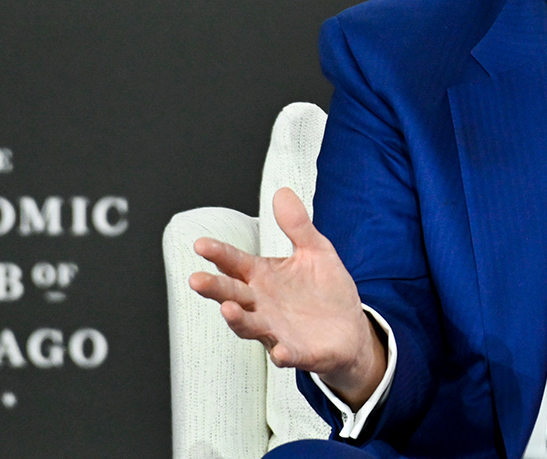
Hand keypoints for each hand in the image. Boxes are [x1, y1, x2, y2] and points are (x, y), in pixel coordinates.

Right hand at [189, 187, 386, 407]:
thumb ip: (297, 225)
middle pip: (233, 295)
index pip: (235, 263)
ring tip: (228, 309)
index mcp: (264, 277)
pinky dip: (283, 354)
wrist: (349, 330)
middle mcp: (263, 305)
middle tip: (196, 280)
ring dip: (238, 320)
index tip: (201, 244)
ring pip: (251, 326)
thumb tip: (282, 192)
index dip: (219, 254)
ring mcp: (277, 330)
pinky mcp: (299, 353)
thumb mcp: (316, 251)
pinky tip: (281, 352)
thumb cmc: (326, 291)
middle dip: (215, 289)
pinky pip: (288, 355)